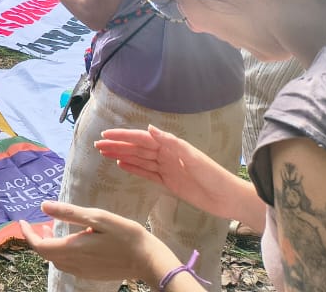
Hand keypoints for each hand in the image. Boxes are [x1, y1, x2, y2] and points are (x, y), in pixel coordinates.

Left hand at [20, 201, 177, 286]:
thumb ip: (69, 212)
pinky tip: (70, 241)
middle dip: (37, 239)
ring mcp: (83, 271)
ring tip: (51, 229)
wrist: (148, 260)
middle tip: (36, 223)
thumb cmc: (125, 235)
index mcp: (73, 249)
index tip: (22, 221)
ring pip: (56, 260)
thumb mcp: (97, 217)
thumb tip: (43, 206)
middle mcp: (75, 263)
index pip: (39, 246)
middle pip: (46, 254)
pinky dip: (61, 252)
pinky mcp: (92, 274)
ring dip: (49, 246)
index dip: (28, 234)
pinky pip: (68, 265)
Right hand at [94, 125, 236, 216]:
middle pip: (137, 149)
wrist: (228, 198)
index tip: (105, 135)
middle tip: (97, 146)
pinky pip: (147, 173)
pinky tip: (122, 165)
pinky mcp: (169, 182)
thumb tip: (149, 128)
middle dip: (117, 146)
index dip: (123, 137)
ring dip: (122, 155)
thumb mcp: (192, 157)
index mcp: (170, 146)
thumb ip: (170, 142)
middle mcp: (166, 155)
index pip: (141, 139)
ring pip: (139, 160)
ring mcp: (166, 169)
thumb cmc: (213, 175)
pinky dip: (134, 169)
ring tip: (104, 154)